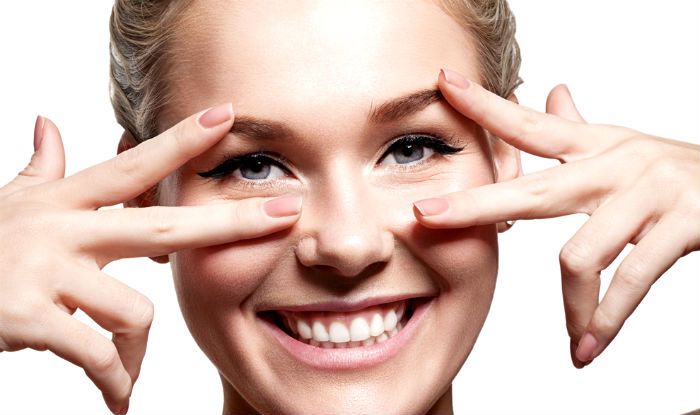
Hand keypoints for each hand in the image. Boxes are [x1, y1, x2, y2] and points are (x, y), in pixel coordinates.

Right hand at [0, 104, 301, 414]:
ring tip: (124, 374)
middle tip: (286, 216)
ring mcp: (45, 273)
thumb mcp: (8, 203)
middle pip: (163, 227)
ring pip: (134, 311)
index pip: (133, 166)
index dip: (182, 141)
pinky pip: (98, 355)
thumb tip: (49, 122)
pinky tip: (117, 399)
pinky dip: (115, 382)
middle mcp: (61, 230)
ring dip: (137, 353)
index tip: (227, 116)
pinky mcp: (29, 318)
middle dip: (229, 224)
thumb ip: (40, 169)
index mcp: (65, 203)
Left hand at [413, 68, 699, 367]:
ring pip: (580, 254)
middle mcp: (616, 163)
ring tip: (571, 337)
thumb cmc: (677, 172)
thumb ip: (581, 128)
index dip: (483, 106)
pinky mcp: (684, 224)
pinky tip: (589, 345)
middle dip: (476, 205)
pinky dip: (607, 320)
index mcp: (597, 146)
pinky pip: (631, 280)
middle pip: (533, 189)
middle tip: (426, 218)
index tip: (442, 84)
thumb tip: (552, 90)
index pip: (530, 124)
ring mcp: (650, 192)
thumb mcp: (624, 147)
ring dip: (571, 306)